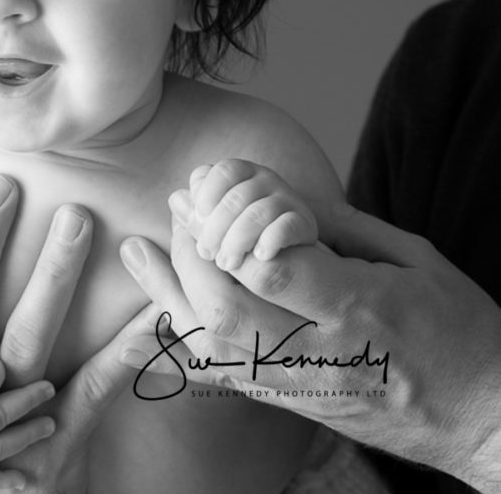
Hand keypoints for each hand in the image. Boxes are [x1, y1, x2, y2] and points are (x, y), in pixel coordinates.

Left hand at [119, 198, 500, 492]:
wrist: (483, 418)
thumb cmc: (458, 330)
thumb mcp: (415, 260)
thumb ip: (345, 226)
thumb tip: (281, 196)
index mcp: (358, 309)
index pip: (271, 267)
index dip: (228, 227)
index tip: (207, 190)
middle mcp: (320, 354)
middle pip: (226, 306)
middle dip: (188, 252)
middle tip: (179, 207)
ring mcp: (299, 387)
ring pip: (211, 345)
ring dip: (170, 290)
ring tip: (142, 248)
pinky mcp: (288, 404)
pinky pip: (219, 375)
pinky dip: (177, 341)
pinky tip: (146, 315)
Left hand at [171, 160, 317, 270]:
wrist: (287, 258)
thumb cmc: (240, 236)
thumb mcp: (216, 224)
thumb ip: (197, 215)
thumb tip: (176, 199)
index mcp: (242, 173)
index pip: (223, 171)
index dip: (206, 193)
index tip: (198, 219)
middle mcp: (266, 180)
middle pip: (236, 196)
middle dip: (215, 228)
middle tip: (208, 254)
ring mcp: (287, 200)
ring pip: (257, 213)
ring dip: (237, 240)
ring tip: (226, 263)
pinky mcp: (305, 224)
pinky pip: (287, 225)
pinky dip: (271, 240)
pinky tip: (259, 256)